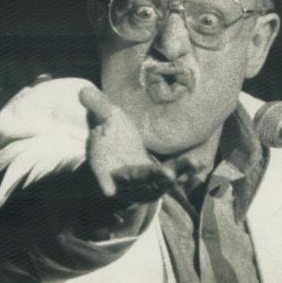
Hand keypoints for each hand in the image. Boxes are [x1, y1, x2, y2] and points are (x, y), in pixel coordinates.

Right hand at [79, 84, 180, 202]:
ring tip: (191, 163)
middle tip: (168, 174)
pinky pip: (170, 179)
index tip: (108, 192)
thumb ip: (97, 107)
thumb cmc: (110, 134)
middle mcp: (122, 179)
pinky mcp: (156, 184)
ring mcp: (140, 185)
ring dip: (174, 175)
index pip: (101, 174)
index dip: (103, 181)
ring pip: (157, 182)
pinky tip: (197, 162)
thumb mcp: (102, 119)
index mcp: (103, 165)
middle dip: (152, 178)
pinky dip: (183, 171)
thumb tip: (83, 90)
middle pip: (136, 180)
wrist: (120, 154)